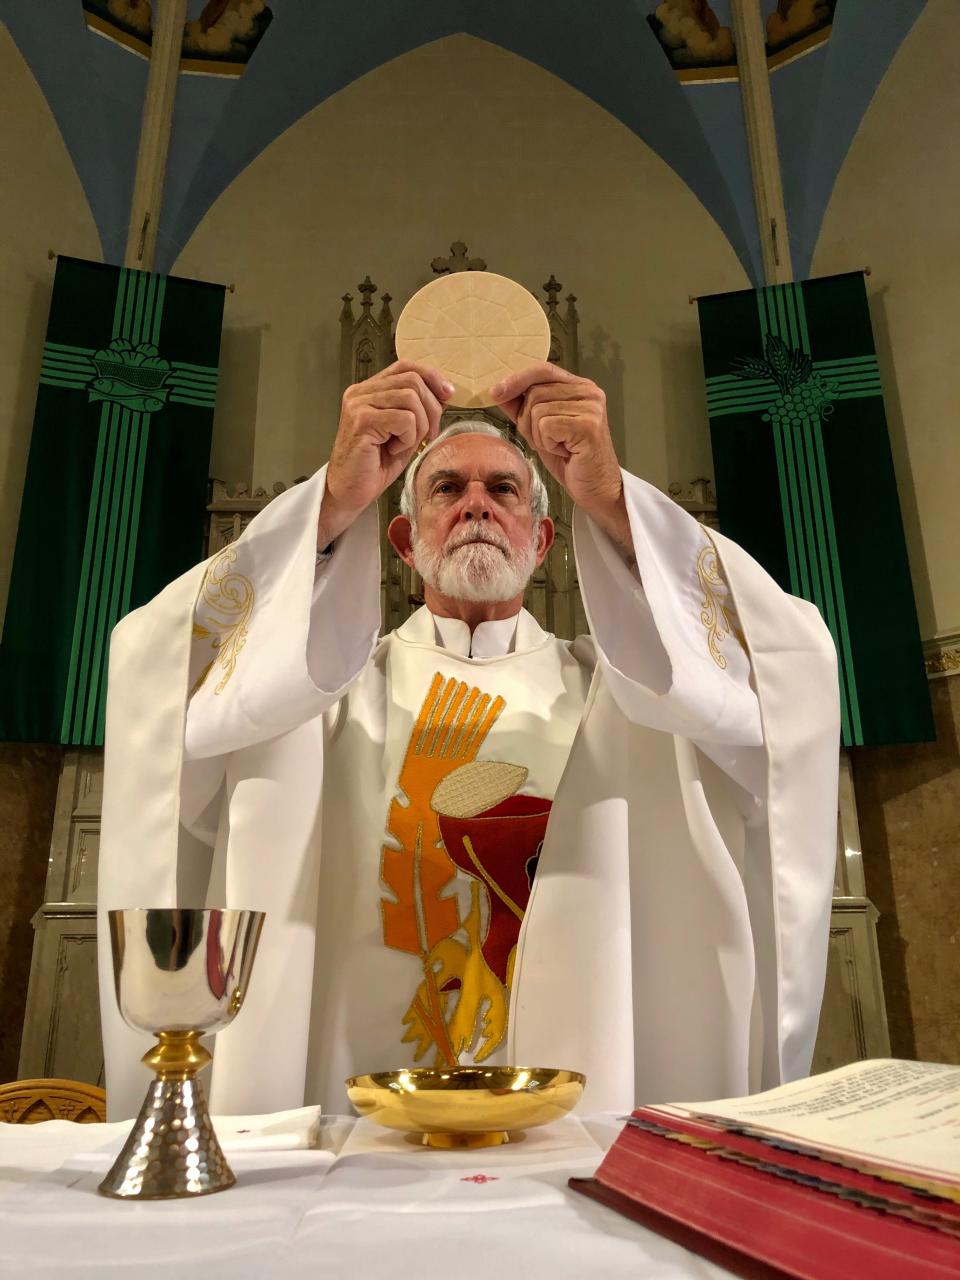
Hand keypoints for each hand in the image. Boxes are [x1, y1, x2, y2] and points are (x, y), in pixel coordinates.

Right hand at [320, 361, 454, 545]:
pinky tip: (394, 449)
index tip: (447, 394)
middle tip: (427, 435)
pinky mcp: (361, 420)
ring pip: (411, 398)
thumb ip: (420, 410)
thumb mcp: (405, 432)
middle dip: (431, 409)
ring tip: (404, 444)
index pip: (406, 366)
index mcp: (370, 390)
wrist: (350, 491)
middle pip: (413, 381)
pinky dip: (408, 438)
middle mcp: (361, 392)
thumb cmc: (375, 465)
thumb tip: (445, 392)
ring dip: (419, 427)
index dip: (431, 376)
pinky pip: (404, 419)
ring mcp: (358, 404)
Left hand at [491, 364, 631, 553]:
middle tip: (546, 441)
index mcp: (580, 387)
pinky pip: (546, 426)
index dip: (516, 379)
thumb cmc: (571, 460)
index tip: (495, 392)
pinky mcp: (588, 425)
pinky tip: (564, 451)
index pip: (542, 369)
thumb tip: (499, 392)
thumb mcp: (540, 429)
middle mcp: (589, 392)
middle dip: (527, 421)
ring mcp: (591, 407)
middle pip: (534, 393)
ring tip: (558, 446)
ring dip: (539, 436)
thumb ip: (522, 408)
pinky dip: (547, 443)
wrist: (595, 488)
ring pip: (537, 411)